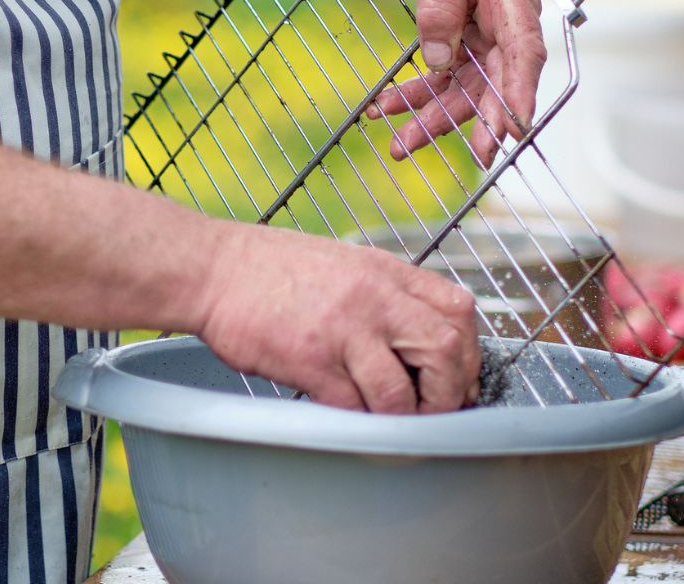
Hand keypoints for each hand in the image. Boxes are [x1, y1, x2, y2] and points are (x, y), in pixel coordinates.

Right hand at [194, 222, 480, 413]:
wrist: (213, 269)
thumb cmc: (273, 269)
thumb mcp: (346, 263)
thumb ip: (386, 293)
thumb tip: (421, 338)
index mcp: (386, 272)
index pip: (458, 310)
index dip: (470, 352)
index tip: (460, 376)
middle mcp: (372, 298)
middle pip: (445, 350)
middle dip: (450, 392)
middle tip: (436, 410)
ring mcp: (342, 330)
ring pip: (400, 391)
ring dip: (402, 416)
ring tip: (390, 419)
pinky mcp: (309, 360)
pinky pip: (352, 406)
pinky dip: (359, 420)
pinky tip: (349, 414)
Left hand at [355, 0, 546, 166]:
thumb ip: (439, 4)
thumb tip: (439, 59)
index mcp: (512, 0)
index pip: (523, 54)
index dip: (519, 95)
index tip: (514, 131)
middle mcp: (504, 27)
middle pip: (496, 83)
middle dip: (479, 123)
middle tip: (473, 160)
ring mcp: (483, 40)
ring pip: (465, 91)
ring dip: (433, 119)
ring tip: (399, 146)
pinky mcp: (460, 46)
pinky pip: (441, 80)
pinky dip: (415, 96)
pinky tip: (385, 109)